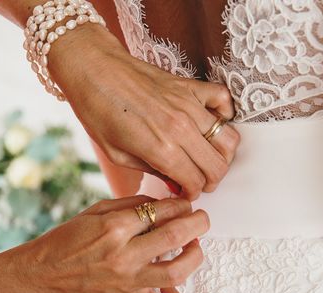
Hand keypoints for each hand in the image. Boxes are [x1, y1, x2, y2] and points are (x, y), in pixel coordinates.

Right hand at [10, 195, 208, 292]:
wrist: (44, 273)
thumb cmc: (67, 241)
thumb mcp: (96, 210)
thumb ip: (132, 205)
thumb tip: (165, 202)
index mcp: (115, 227)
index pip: (163, 210)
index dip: (181, 204)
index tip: (184, 204)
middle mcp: (124, 254)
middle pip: (177, 235)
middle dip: (198, 223)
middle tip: (201, 219)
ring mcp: (128, 280)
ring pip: (177, 272)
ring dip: (195, 257)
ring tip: (194, 247)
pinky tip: (173, 286)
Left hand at [49, 24, 240, 199]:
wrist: (94, 69)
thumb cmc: (98, 111)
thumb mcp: (119, 155)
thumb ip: (152, 171)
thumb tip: (174, 183)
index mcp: (161, 149)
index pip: (195, 181)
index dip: (192, 193)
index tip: (186, 193)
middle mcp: (181, 128)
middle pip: (216, 165)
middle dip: (211, 180)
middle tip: (200, 182)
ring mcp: (189, 105)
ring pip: (228, 139)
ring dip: (222, 156)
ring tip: (208, 160)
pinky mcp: (190, 87)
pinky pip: (224, 101)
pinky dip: (224, 115)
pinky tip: (212, 123)